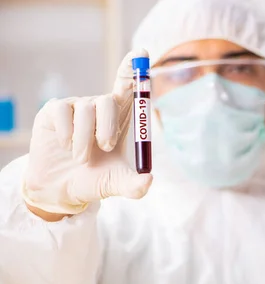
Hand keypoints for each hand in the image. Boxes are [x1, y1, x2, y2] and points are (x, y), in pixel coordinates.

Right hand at [23, 50, 152, 218]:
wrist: (62, 189)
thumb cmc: (95, 180)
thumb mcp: (118, 185)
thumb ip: (135, 185)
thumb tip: (149, 181)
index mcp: (121, 118)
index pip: (129, 86)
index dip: (135, 68)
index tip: (142, 52)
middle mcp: (100, 107)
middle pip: (109, 100)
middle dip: (108, 127)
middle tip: (105, 148)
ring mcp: (77, 107)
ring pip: (86, 111)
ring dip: (85, 140)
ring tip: (82, 159)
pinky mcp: (54, 111)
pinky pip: (62, 112)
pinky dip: (66, 133)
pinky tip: (64, 145)